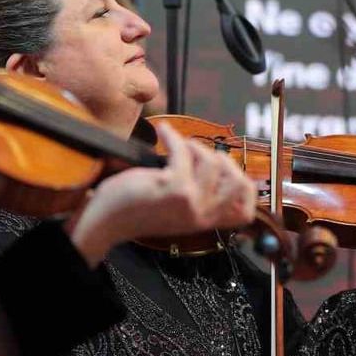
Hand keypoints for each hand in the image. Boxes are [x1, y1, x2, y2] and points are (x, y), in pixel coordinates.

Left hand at [69, 123, 255, 265]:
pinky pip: (183, 151)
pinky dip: (174, 136)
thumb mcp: (175, 209)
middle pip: (239, 183)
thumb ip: (197, 197)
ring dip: (196, 145)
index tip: (229, 172)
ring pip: (212, 162)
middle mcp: (201, 215)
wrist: (108, 221)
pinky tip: (164, 132)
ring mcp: (190, 202)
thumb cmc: (136, 210)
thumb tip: (215, 165)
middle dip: (225, 160)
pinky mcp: (173, 188)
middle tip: (202, 153)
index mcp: (204, 222)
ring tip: (179, 144)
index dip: (247, 190)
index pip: (244, 213)